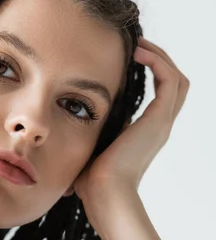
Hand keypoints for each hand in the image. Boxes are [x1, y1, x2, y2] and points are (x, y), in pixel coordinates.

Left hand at [73, 37, 189, 204]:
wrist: (104, 194)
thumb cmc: (91, 180)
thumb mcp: (90, 149)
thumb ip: (87, 136)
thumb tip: (63, 130)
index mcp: (145, 132)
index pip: (161, 94)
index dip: (151, 72)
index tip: (128, 56)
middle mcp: (158, 126)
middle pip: (175, 83)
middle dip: (158, 59)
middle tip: (135, 45)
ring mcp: (161, 123)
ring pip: (177, 79)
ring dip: (159, 57)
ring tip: (137, 45)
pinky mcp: (158, 120)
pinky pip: (170, 81)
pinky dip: (158, 62)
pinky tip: (137, 53)